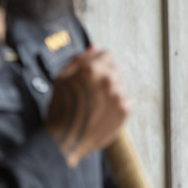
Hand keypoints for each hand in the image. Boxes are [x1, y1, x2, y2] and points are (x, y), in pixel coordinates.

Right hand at [46, 47, 130, 167]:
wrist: (65, 139)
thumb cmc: (61, 109)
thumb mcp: (62, 78)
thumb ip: (80, 59)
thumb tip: (95, 47)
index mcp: (92, 69)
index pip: (107, 55)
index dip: (99, 64)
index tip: (93, 76)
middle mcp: (108, 78)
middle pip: (115, 69)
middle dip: (105, 77)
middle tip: (91, 94)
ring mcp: (118, 94)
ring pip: (120, 85)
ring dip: (111, 91)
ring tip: (96, 105)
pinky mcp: (125, 109)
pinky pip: (126, 100)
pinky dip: (117, 105)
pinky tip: (103, 112)